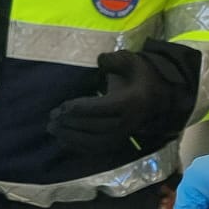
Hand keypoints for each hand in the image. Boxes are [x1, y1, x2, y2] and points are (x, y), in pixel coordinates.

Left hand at [47, 43, 199, 154]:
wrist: (157, 94)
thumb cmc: (139, 74)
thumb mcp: (130, 60)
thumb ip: (114, 60)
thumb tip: (100, 61)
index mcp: (132, 102)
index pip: (104, 108)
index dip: (82, 108)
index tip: (63, 106)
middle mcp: (128, 122)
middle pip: (96, 127)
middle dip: (72, 123)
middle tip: (52, 117)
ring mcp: (123, 134)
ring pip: (94, 141)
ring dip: (71, 137)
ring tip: (52, 128)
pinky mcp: (118, 141)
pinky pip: (96, 148)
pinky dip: (77, 146)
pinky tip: (61, 140)